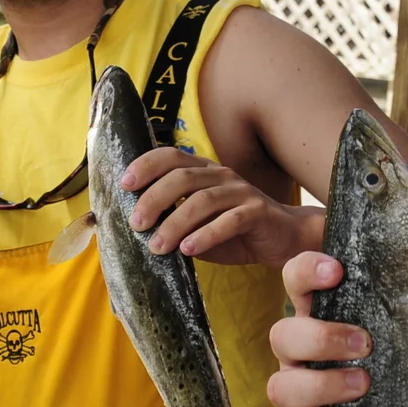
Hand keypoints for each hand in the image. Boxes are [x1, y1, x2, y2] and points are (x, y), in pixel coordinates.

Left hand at [119, 147, 319, 264]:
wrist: (282, 239)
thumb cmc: (233, 232)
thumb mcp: (197, 225)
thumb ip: (172, 220)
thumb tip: (135, 228)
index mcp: (204, 172)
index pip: (171, 157)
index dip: (146, 166)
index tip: (124, 184)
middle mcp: (222, 176)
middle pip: (182, 178)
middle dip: (154, 199)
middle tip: (136, 224)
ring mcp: (241, 192)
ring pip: (203, 200)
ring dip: (176, 223)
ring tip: (157, 246)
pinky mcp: (258, 212)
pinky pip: (230, 220)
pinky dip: (206, 235)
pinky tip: (189, 249)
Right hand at [263, 250, 407, 406]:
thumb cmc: (398, 358)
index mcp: (322, 314)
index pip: (296, 279)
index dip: (307, 270)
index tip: (336, 272)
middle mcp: (300, 352)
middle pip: (282, 334)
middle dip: (321, 338)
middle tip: (365, 344)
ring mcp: (295, 391)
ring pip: (280, 387)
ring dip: (320, 385)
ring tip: (362, 385)